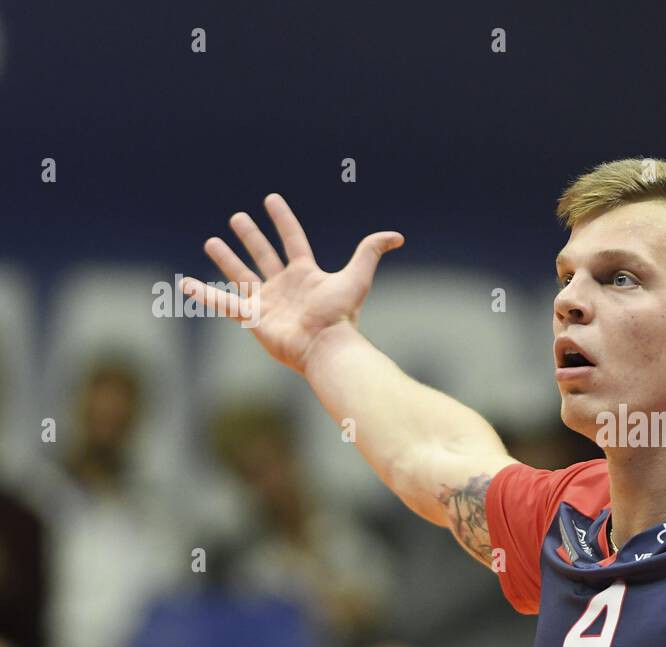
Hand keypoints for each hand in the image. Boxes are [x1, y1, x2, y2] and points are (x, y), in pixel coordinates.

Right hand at [182, 194, 403, 375]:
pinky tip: (186, 283)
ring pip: (241, 276)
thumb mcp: (357, 276)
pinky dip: (204, 294)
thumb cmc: (341, 315)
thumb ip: (371, 251)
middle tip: (238, 218)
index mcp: (306, 274)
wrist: (326, 345)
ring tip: (212, 241)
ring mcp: (267, 302)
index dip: (283, 219)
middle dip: (251, 236)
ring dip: (227, 259)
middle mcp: (285, 286)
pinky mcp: (253, 318)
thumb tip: (397, 236)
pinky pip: (223, 303)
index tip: (271, 199)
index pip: (293, 239)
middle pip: (264, 255)